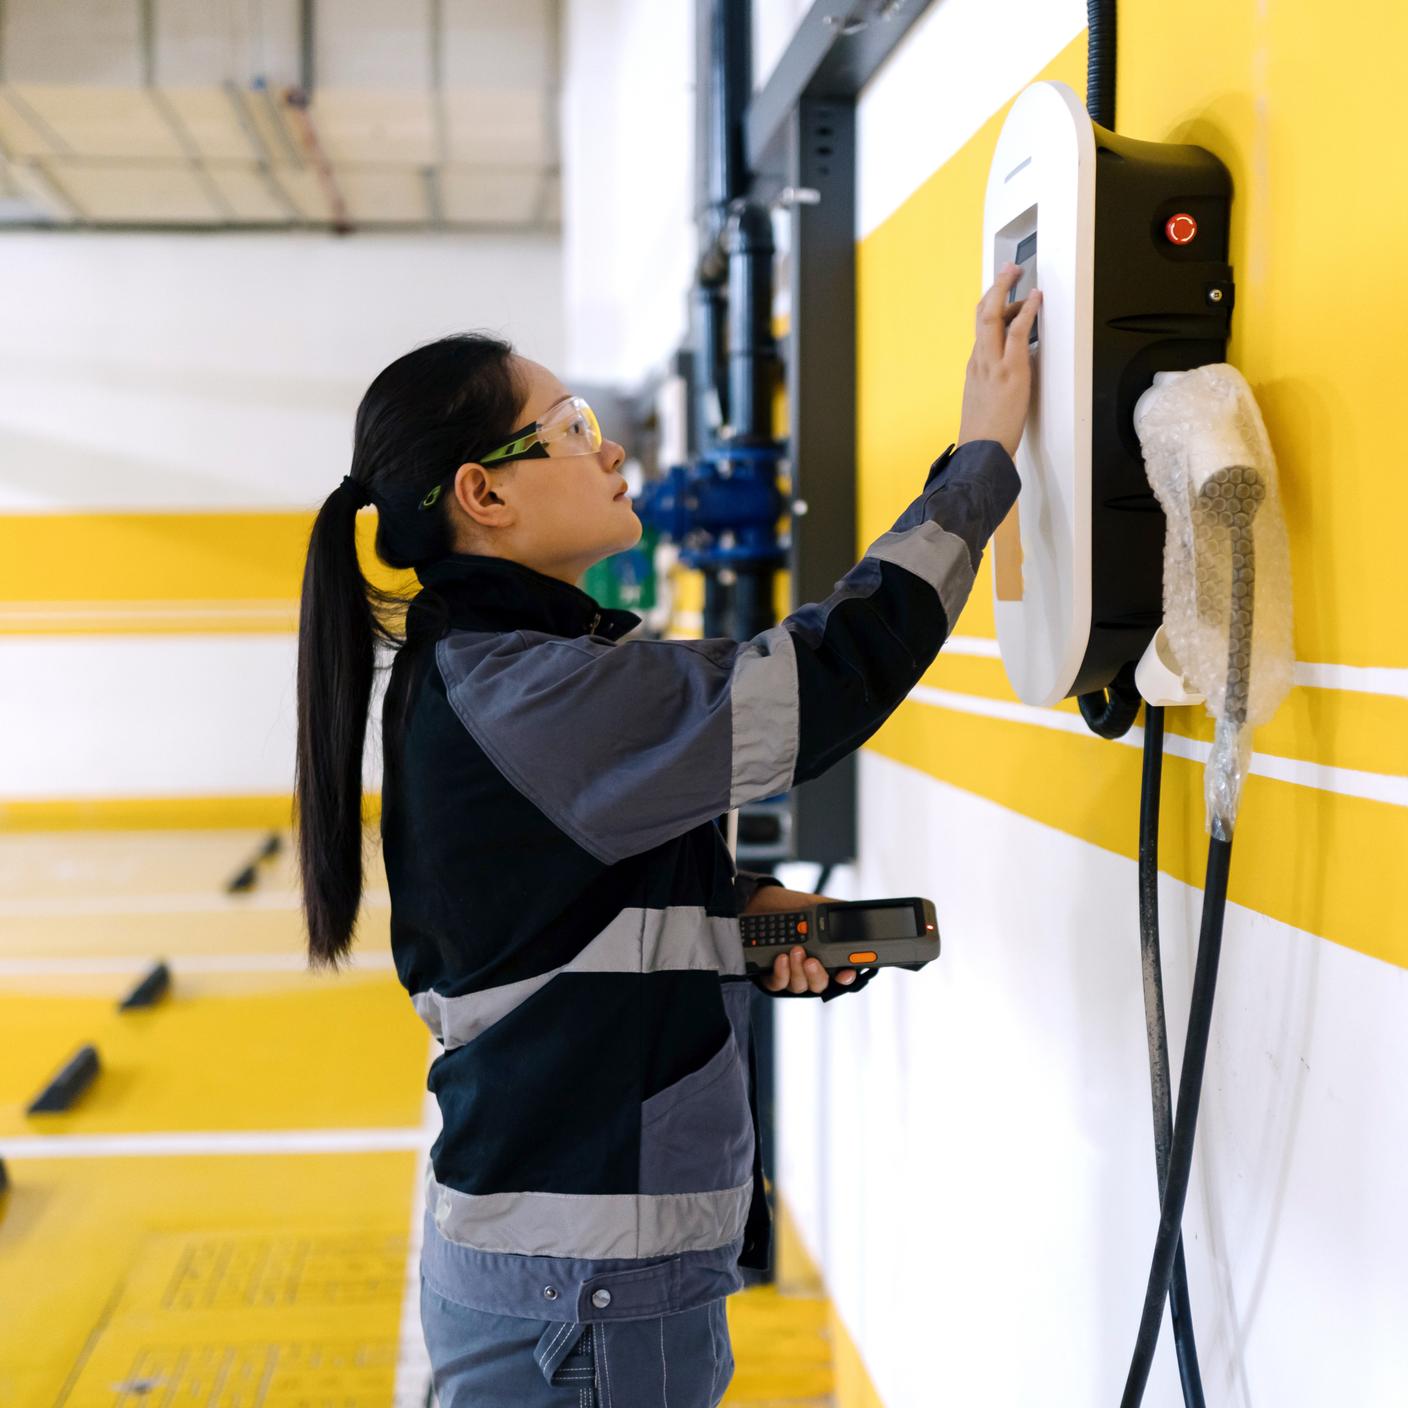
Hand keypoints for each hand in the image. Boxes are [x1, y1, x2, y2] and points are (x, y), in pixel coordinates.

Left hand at [743, 885, 856, 993]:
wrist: (764, 904)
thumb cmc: (793, 907)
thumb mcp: (817, 905)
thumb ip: (837, 912)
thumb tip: (855, 915)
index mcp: (826, 957)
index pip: (841, 974)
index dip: (846, 977)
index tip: (846, 973)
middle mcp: (810, 970)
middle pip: (820, 984)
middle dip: (817, 974)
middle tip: (811, 960)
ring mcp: (792, 975)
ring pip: (800, 985)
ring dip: (797, 970)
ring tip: (795, 951)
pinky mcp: (774, 976)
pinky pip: (779, 983)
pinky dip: (781, 973)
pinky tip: (781, 958)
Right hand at [957, 262, 1041, 458]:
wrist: (981, 452)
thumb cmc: (985, 434)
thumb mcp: (983, 402)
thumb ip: (994, 382)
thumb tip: (1013, 371)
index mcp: (974, 368)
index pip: (980, 329)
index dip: (991, 306)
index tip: (1002, 293)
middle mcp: (979, 361)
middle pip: (982, 314)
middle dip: (995, 287)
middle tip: (1007, 270)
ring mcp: (992, 364)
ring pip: (994, 316)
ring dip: (1006, 289)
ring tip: (1018, 274)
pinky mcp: (1009, 371)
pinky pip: (1017, 332)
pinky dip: (1027, 310)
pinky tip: (1036, 298)